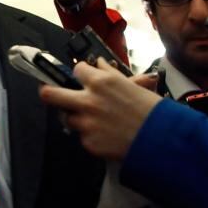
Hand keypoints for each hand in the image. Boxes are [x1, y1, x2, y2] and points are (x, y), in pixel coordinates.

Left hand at [39, 59, 161, 159]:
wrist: (161, 141)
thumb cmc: (152, 111)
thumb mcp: (133, 86)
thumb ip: (110, 74)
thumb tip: (98, 64)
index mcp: (101, 82)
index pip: (77, 71)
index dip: (81, 73)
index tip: (82, 77)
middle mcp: (88, 101)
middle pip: (49, 94)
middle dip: (46, 91)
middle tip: (47, 91)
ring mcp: (86, 123)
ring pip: (67, 118)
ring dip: (76, 117)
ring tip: (93, 119)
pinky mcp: (88, 143)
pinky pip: (82, 136)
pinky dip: (91, 135)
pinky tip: (106, 134)